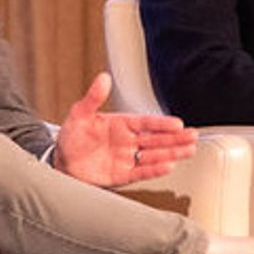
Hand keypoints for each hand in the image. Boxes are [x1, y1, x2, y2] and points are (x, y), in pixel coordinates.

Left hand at [54, 72, 197, 185]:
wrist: (61, 164)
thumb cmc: (70, 138)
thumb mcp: (79, 114)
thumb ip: (93, 98)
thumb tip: (103, 78)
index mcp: (120, 125)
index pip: (145, 123)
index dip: (161, 123)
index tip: (177, 123)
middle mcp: (127, 141)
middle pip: (156, 139)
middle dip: (175, 138)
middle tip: (193, 136)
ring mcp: (126, 158)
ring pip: (154, 155)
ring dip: (172, 153)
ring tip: (189, 150)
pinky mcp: (122, 175)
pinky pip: (141, 171)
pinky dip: (154, 169)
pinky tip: (168, 166)